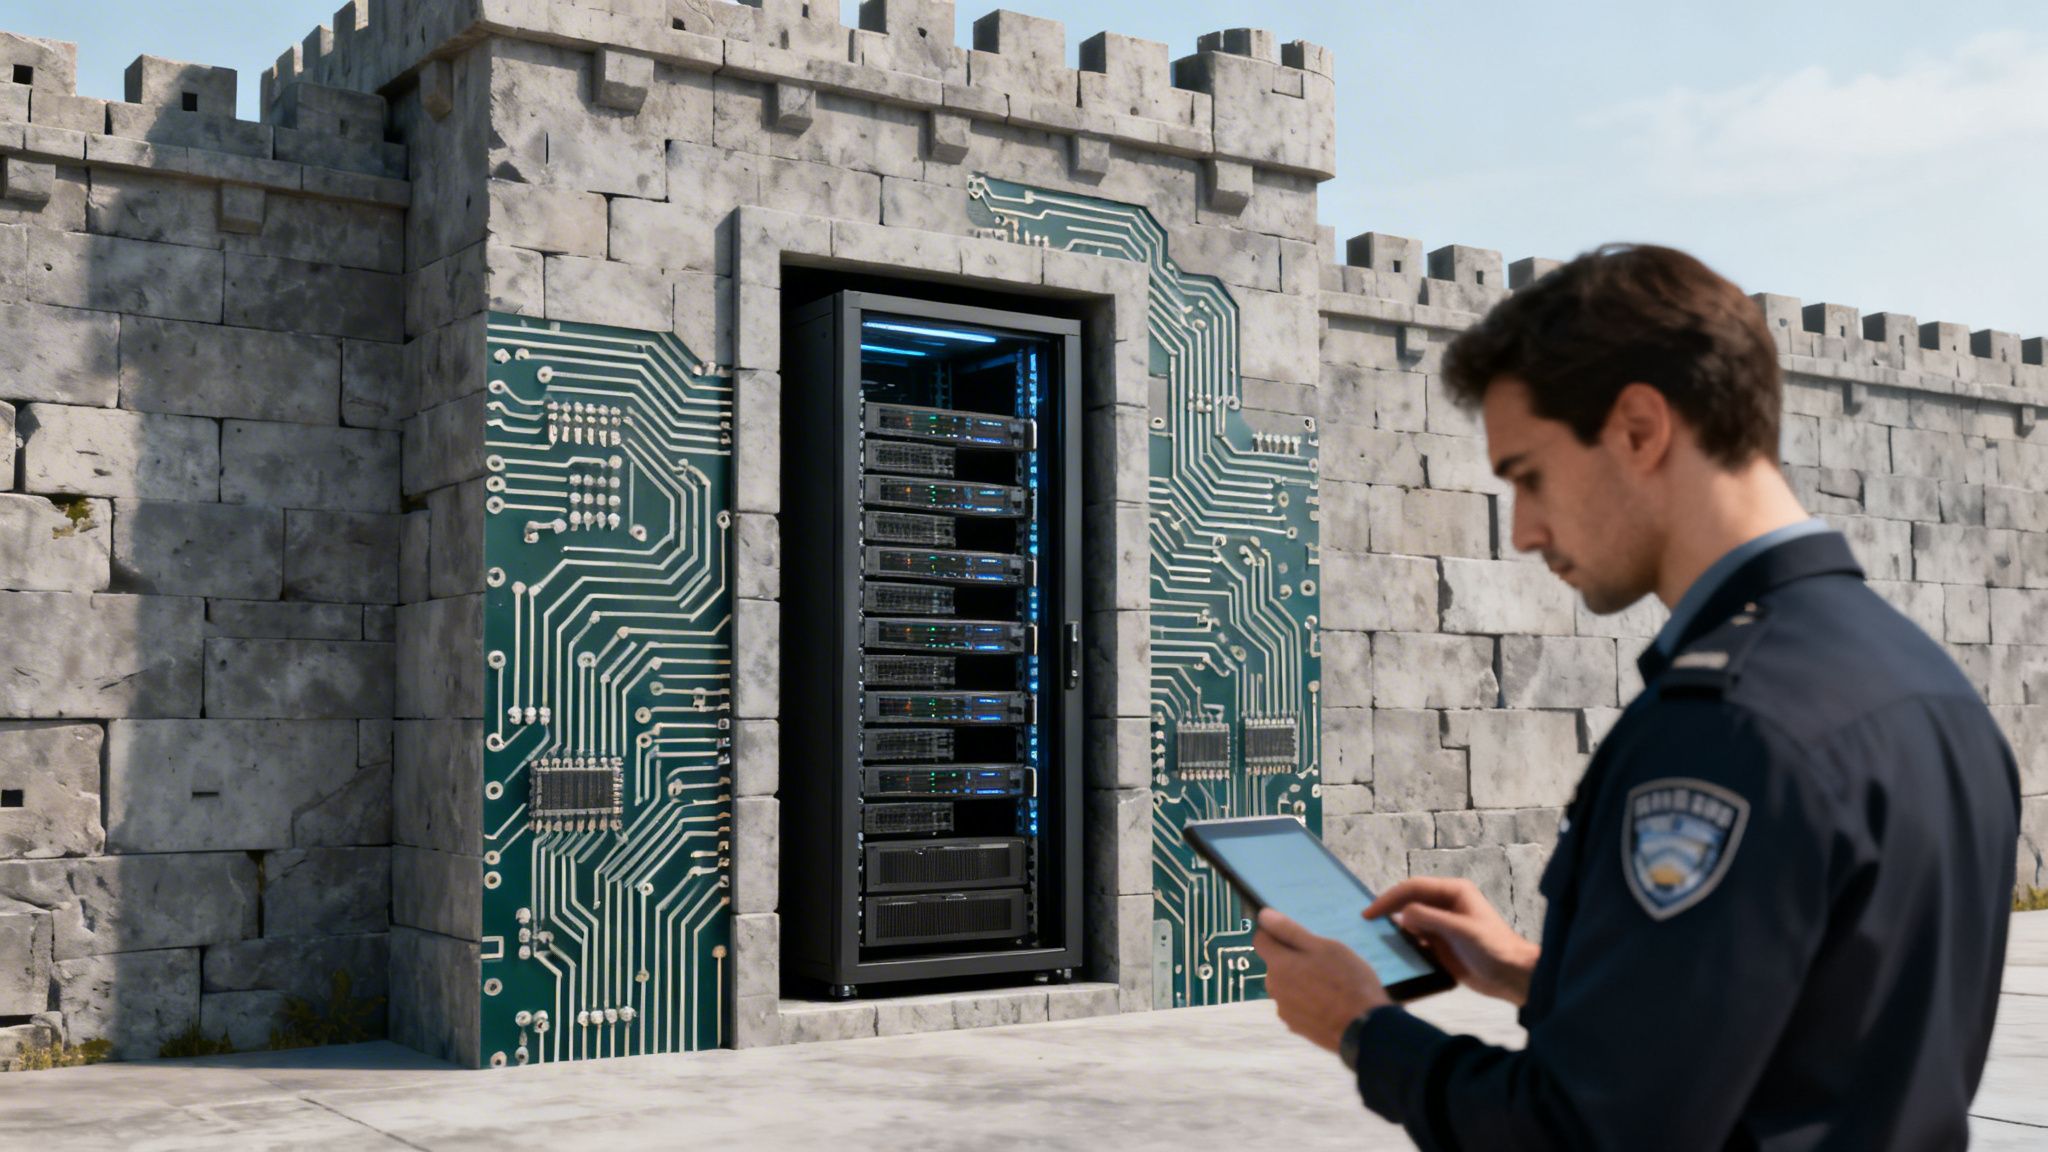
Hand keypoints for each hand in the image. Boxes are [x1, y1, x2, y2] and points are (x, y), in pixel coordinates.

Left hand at [1252, 908, 1392, 1054]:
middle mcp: (1274, 988)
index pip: (1260, 939)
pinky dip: (1306, 1001)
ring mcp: (1284, 1010)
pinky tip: (1329, 1003)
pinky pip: (1296, 1005)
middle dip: (1292, 959)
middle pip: (1275, 964)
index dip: (1274, 932)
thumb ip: (1291, 931)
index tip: (1294, 933)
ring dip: (1299, 981)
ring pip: (1286, 985)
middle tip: (1322, 961)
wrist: (1364, 1029)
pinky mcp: (1295, 1027)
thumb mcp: (1325, 947)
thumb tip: (1263, 916)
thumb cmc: (1347, 982)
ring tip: (1329, 984)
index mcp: (1278, 965)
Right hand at [1364, 877, 1540, 1005]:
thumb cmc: (1492, 948)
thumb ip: (1430, 919)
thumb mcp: (1461, 930)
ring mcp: (1442, 925)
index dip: (1389, 898)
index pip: (1413, 888)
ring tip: (1372, 936)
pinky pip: (1416, 939)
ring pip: (1410, 920)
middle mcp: (1445, 904)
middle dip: (1388, 909)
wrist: (1512, 976)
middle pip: (1409, 901)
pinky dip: (1403, 943)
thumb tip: (1402, 915)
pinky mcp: (1441, 944)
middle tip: (1364, 923)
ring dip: (1393, 927)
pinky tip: (1391, 952)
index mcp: (1453, 892)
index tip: (1369, 913)